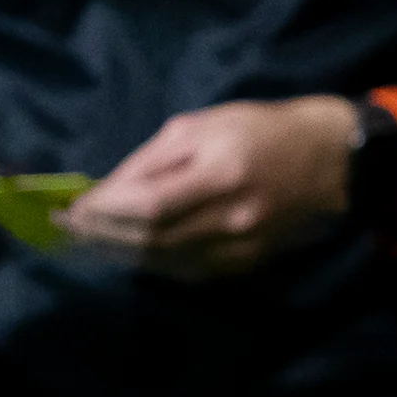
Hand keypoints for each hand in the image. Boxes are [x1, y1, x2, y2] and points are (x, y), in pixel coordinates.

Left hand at [60, 97, 359, 281]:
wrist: (329, 161)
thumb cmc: (258, 128)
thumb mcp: (201, 124)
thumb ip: (151, 160)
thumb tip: (107, 192)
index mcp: (221, 173)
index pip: (149, 206)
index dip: (104, 213)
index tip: (70, 209)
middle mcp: (231, 219)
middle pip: (152, 241)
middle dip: (101, 237)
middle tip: (66, 229)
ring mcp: (241, 249)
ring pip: (165, 263)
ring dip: (119, 255)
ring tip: (87, 242)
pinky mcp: (245, 265)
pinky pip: (186, 272)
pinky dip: (151, 263)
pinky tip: (127, 251)